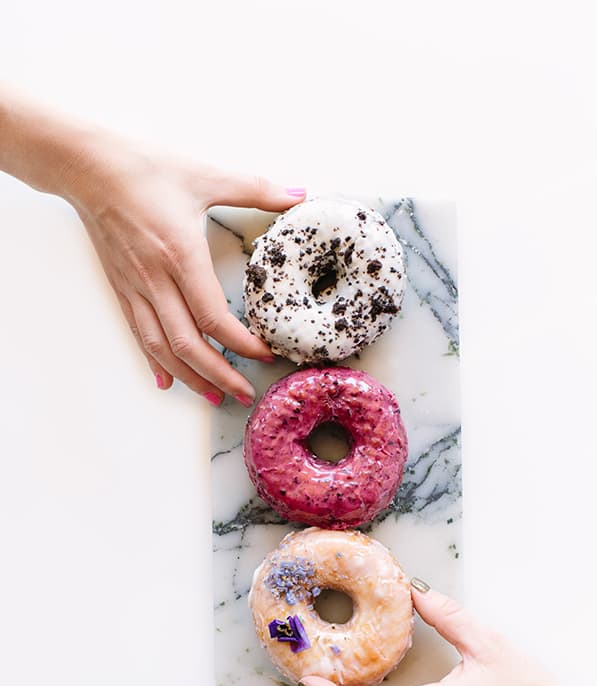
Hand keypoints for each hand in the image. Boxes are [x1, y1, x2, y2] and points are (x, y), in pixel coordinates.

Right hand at [65, 133, 304, 403]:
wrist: (87, 167)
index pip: (213, 317)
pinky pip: (139, 334)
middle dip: (219, 375)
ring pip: (161, 347)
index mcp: (181, 255)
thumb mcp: (205, 175)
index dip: (241, 344)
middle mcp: (156, 280)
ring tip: (214, 396)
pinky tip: (167, 380)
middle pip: (188, 344)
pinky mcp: (121, 288)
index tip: (265, 354)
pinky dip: (155, 362)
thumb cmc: (144, 169)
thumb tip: (298, 193)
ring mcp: (135, 288)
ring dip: (189, 377)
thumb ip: (254, 189)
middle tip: (244, 393)